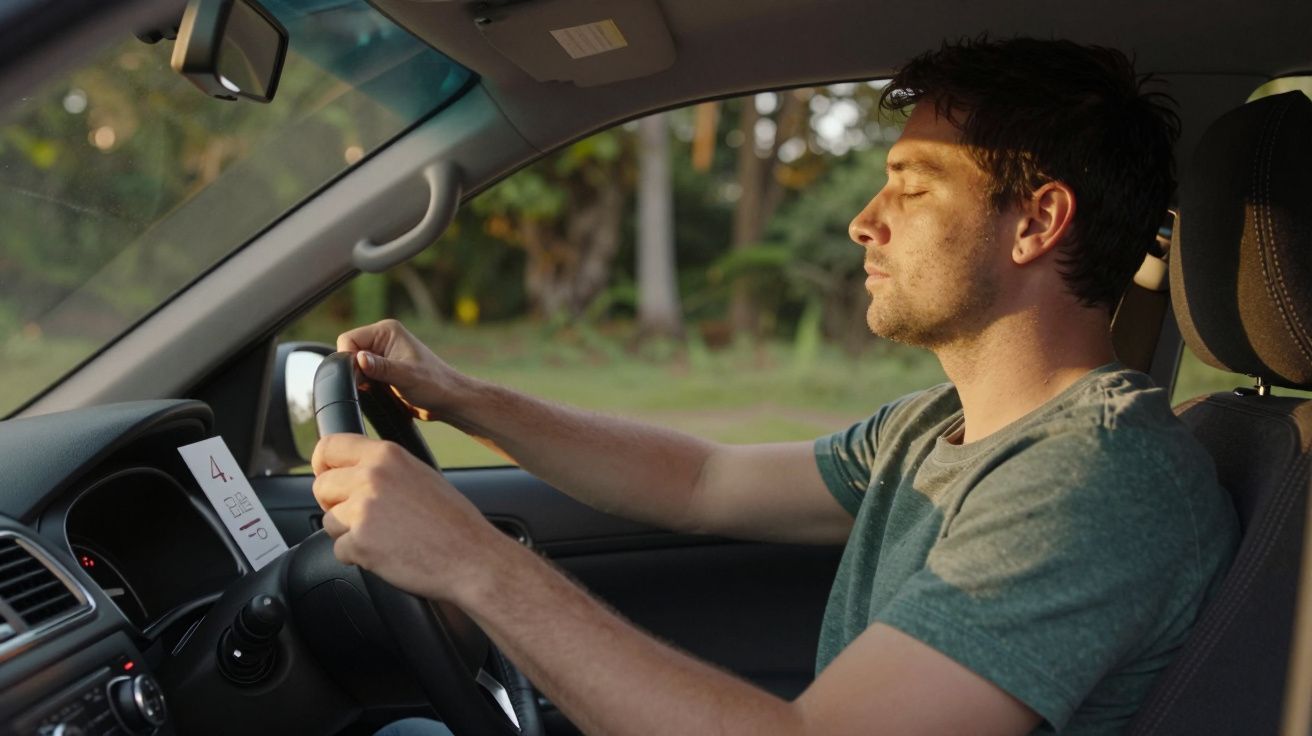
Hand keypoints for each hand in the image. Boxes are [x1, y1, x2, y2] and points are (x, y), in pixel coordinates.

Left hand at [311, 433, 504, 602]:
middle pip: (321, 486)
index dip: (322, 464)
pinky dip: (358, 556)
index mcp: (387, 454)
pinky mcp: (360, 542)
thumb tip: (351, 472)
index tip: (327, 476)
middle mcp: (372, 476)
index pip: (329, 446)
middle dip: (334, 504)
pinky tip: (387, 553)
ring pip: (328, 521)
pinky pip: (339, 550)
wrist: (472, 557)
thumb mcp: (420, 475)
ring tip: (384, 536)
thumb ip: (384, 468)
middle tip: (362, 517)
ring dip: (348, 532)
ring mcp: (363, 510)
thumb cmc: (453, 522)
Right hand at [336, 319, 471, 419]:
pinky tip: (379, 391)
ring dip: (360, 378)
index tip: (361, 375)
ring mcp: (382, 354)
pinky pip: (361, 374)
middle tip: (372, 384)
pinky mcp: (382, 369)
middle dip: (354, 370)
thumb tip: (358, 358)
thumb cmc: (434, 385)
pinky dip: (364, 384)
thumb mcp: (406, 376)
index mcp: (387, 331)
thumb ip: (380, 367)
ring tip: (380, 388)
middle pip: (349, 351)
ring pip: (354, 365)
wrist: (448, 400)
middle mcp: (382, 339)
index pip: (349, 339)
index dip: (349, 358)